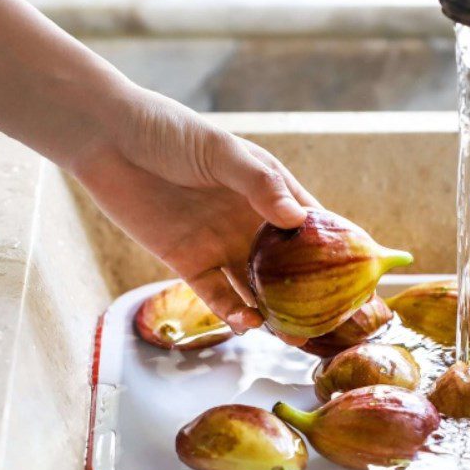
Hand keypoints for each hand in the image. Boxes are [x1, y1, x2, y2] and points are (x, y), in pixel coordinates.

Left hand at [71, 85, 319, 339]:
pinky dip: (234, 312)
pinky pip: (217, 295)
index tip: (362, 276)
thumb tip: (299, 221)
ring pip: (257, 288)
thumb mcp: (221, 152)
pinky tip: (249, 322)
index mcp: (268, 191)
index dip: (337, 249)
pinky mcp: (189, 263)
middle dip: (309, 294)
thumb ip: (259, 185)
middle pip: (289, 267)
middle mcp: (250, 222)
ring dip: (274, 312)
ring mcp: (221, 245)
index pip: (312, 225)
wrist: (107, 140)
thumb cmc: (170, 132)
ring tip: (292, 336)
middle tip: (330, 322)